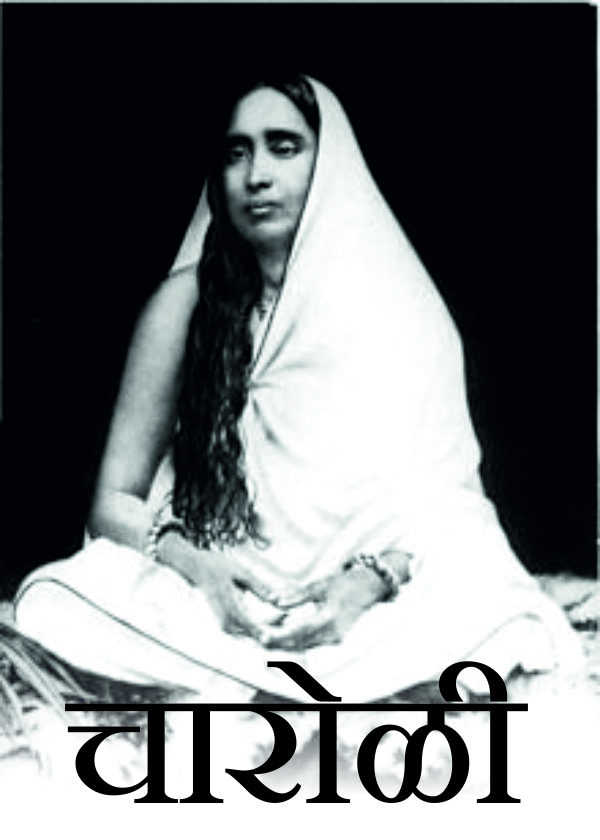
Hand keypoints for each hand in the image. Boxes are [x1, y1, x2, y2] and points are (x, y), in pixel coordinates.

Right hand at [157, 532, 286, 640]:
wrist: (196, 569)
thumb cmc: (217, 567)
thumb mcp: (242, 573)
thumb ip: (260, 587)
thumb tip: (278, 600)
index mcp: (231, 612)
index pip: (258, 631)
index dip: (278, 632)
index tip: (294, 627)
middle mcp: (228, 624)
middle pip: (259, 638)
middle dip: (280, 633)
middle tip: (299, 623)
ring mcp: (227, 627)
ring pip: (256, 636)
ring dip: (274, 630)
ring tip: (292, 619)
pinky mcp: (229, 626)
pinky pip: (251, 631)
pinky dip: (266, 627)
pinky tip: (280, 618)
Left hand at [259, 564, 387, 650]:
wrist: (367, 588)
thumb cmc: (344, 583)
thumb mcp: (319, 585)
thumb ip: (297, 595)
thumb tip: (276, 601)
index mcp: (330, 618)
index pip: (299, 632)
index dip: (279, 635)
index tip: (263, 636)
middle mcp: (333, 633)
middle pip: (299, 642)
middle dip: (277, 640)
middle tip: (258, 633)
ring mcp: (335, 638)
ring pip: (303, 644)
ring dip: (285, 638)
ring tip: (268, 626)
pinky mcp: (334, 638)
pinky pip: (310, 641)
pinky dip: (295, 636)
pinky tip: (283, 624)